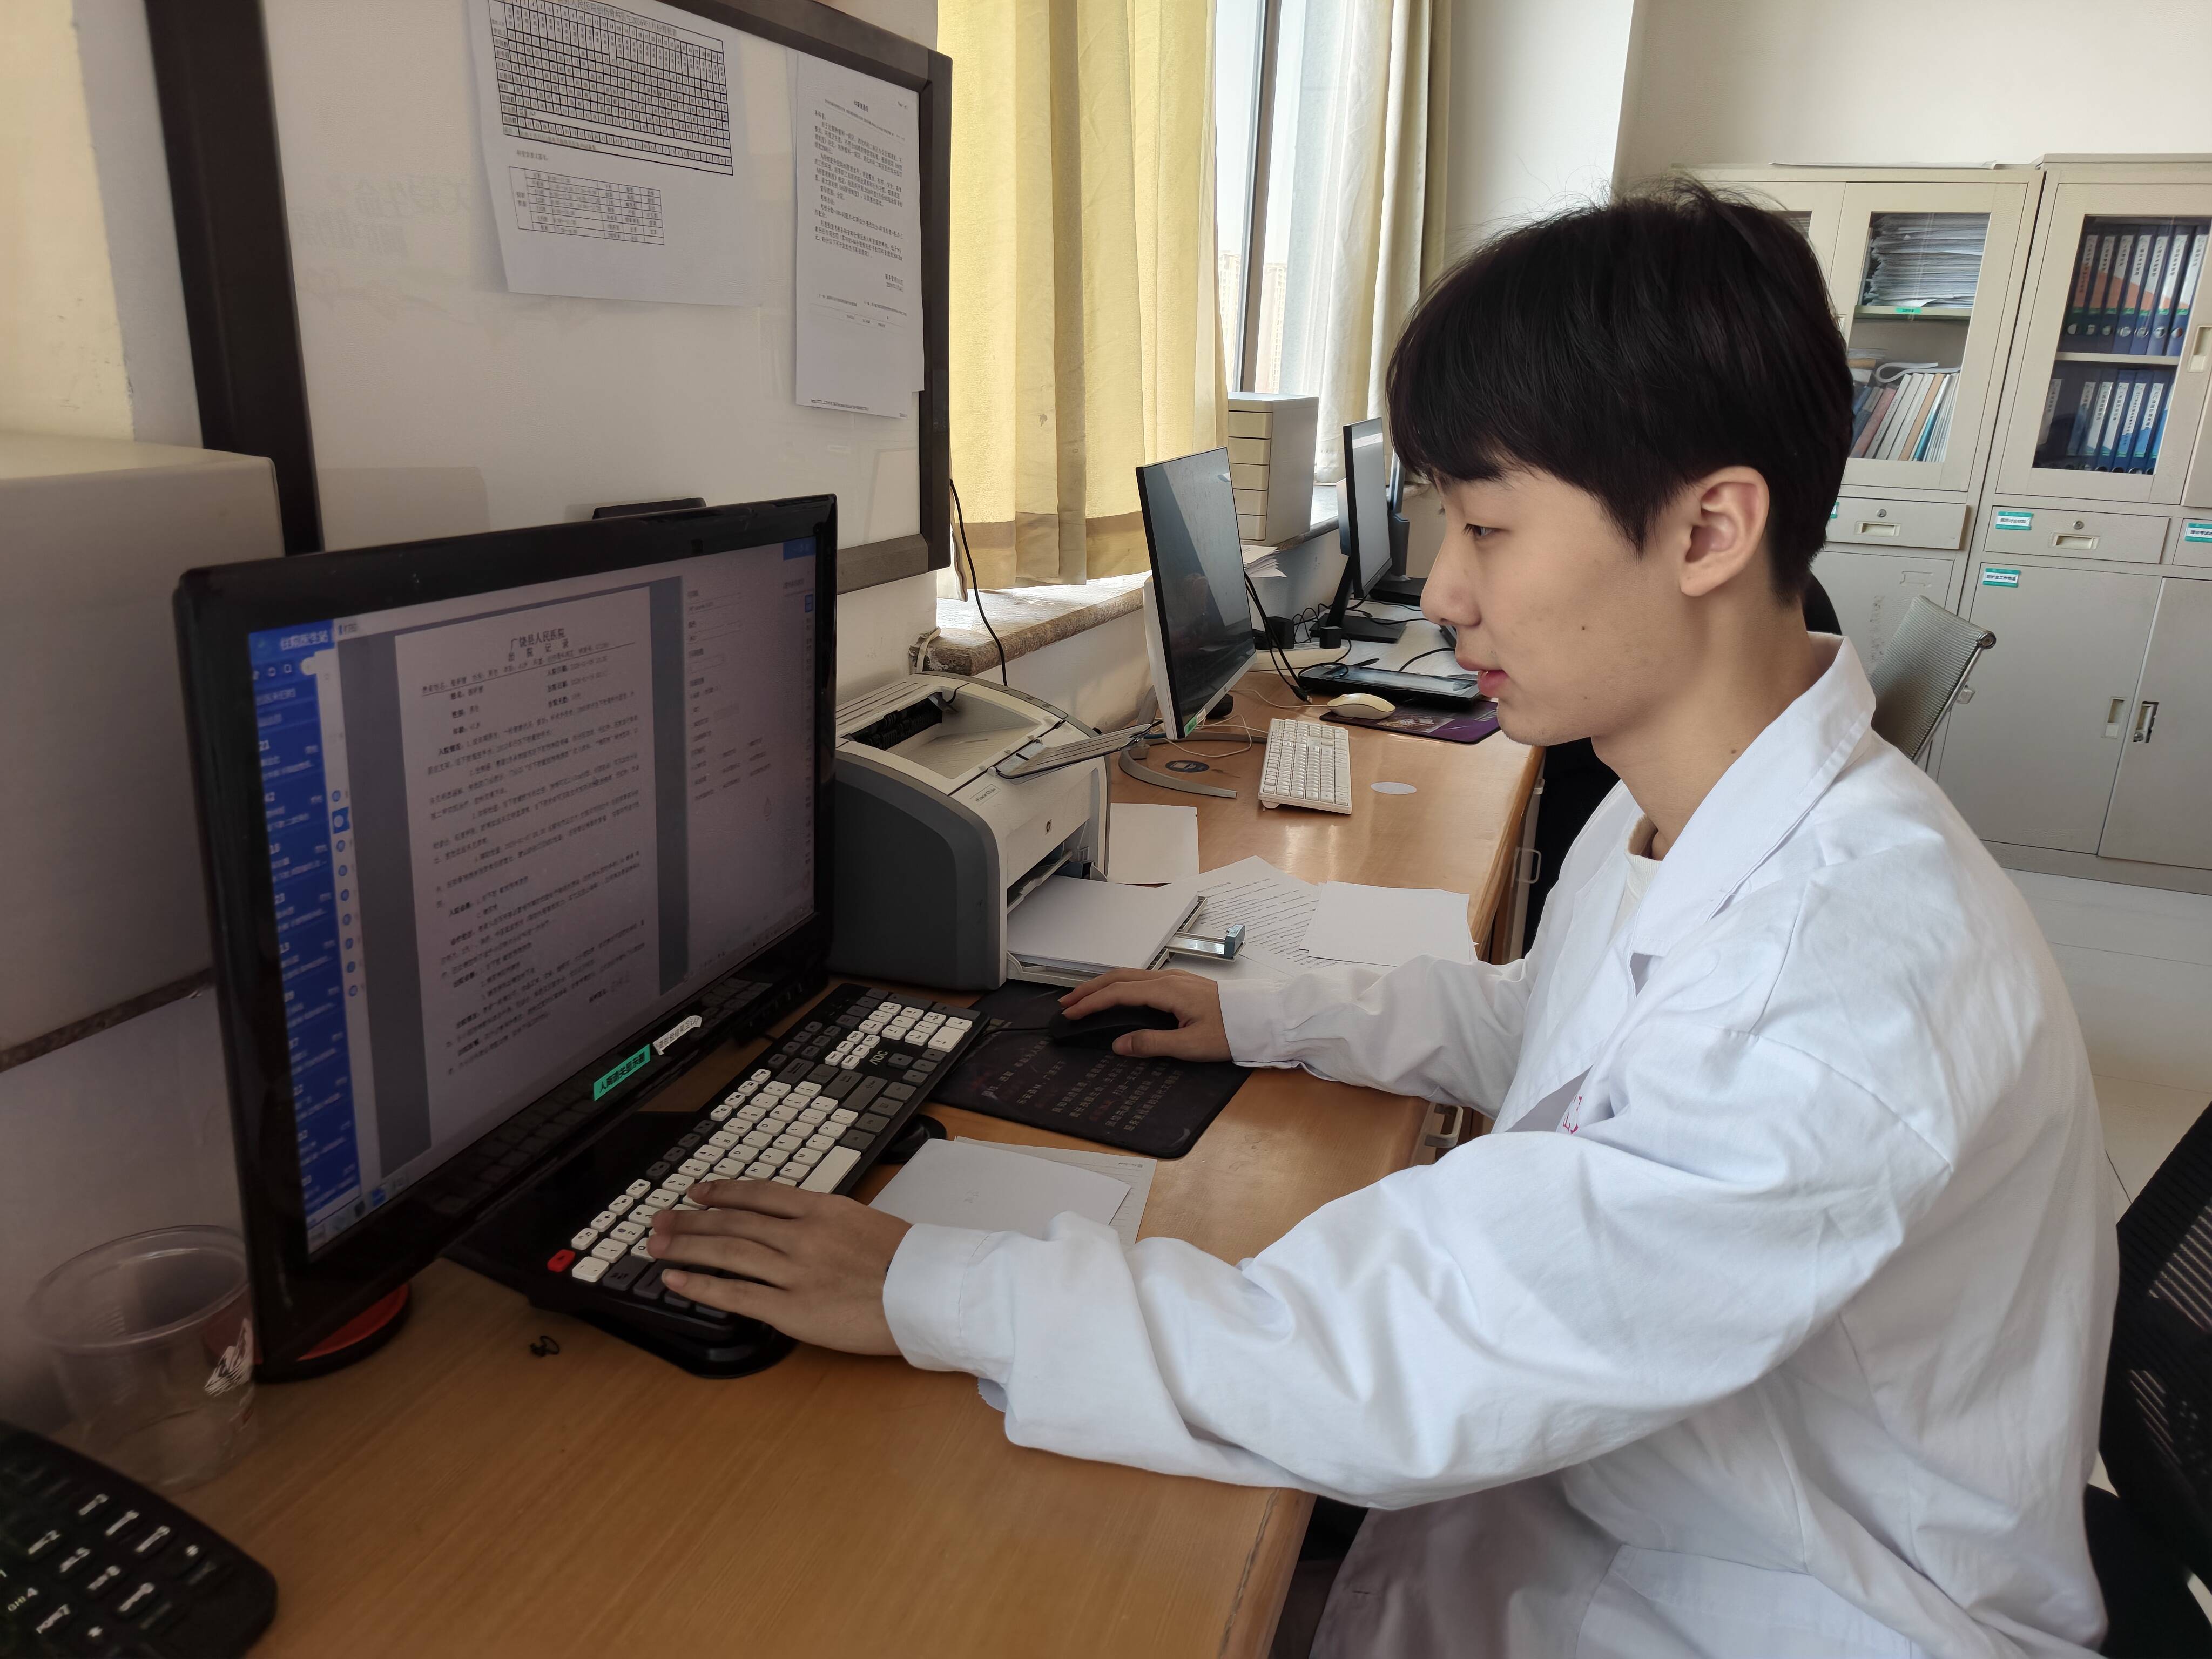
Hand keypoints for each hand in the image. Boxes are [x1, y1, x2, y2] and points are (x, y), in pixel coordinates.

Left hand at [648, 1182, 911, 1354]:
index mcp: (823, 1209)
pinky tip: (676, 1281)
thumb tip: (798, 1225)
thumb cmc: (910, 1263)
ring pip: (727, 1251)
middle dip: (690, 1219)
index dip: (722, 1191)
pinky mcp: (792, 1309)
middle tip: (659, 1219)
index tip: (697, 1192)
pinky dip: (701, 1286)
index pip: (759, 1193)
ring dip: (685, 1247)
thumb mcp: (866, 1225)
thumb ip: (828, 1224)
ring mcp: (795, 1271)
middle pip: (733, 1220)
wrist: (931, 1293)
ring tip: (657, 1246)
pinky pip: (736, 1294)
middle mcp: (803, 1235)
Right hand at [1058, 967, 1230, 1060]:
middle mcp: (1168, 979)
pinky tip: (1116, 996)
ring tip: (1084, 999)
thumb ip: (1151, 1043)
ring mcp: (1175, 978)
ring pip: (1129, 976)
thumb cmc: (1231, 1031)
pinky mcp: (1181, 984)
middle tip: (1067, 1004)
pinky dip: (1120, 986)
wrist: (1260, 1018)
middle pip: (1118, 977)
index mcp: (1167, 990)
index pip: (1118, 993)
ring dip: (1103, 985)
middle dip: (1089, 989)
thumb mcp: (1190, 1045)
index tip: (1071, 1014)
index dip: (1091, 1003)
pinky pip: (1141, 979)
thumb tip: (1120, 1044)